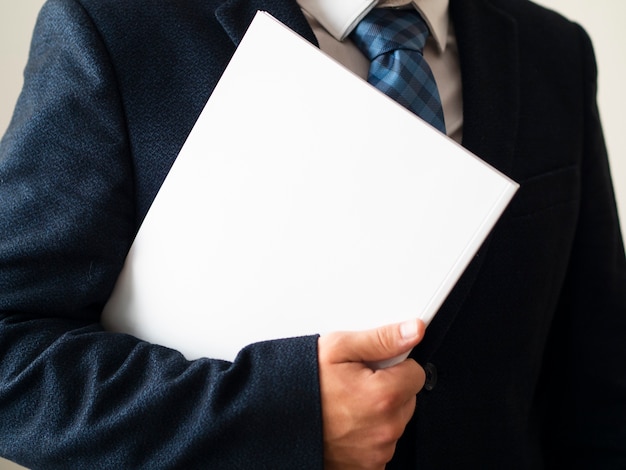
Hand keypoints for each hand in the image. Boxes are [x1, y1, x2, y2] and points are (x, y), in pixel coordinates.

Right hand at [318, 319, 425, 469]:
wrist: (274, 418)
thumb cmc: (303, 383)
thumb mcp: (339, 348)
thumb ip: (382, 339)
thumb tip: (413, 331)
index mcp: (383, 395)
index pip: (416, 373)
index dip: (395, 364)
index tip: (372, 366)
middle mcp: (385, 428)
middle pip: (407, 399)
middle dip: (388, 389)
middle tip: (356, 383)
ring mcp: (377, 452)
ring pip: (395, 422)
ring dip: (379, 413)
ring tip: (347, 403)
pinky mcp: (368, 466)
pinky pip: (382, 445)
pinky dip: (369, 435)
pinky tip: (347, 424)